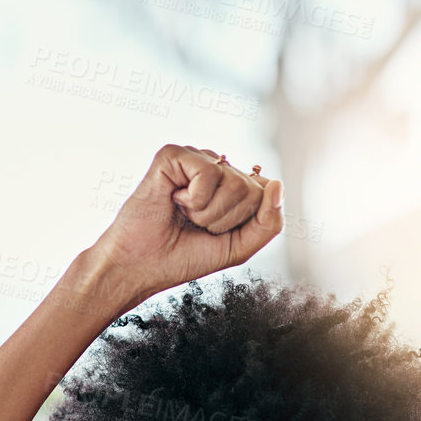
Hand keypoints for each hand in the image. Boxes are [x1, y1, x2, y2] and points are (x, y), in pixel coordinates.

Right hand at [88, 143, 283, 301]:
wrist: (142, 266)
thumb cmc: (184, 257)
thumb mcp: (238, 248)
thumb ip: (269, 223)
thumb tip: (278, 184)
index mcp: (231, 187)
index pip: (265, 196)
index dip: (243, 224)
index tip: (215, 233)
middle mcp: (216, 168)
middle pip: (253, 190)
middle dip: (226, 220)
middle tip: (197, 225)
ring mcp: (195, 158)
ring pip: (234, 181)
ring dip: (209, 212)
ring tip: (184, 214)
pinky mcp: (174, 154)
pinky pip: (209, 170)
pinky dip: (195, 198)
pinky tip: (174, 200)